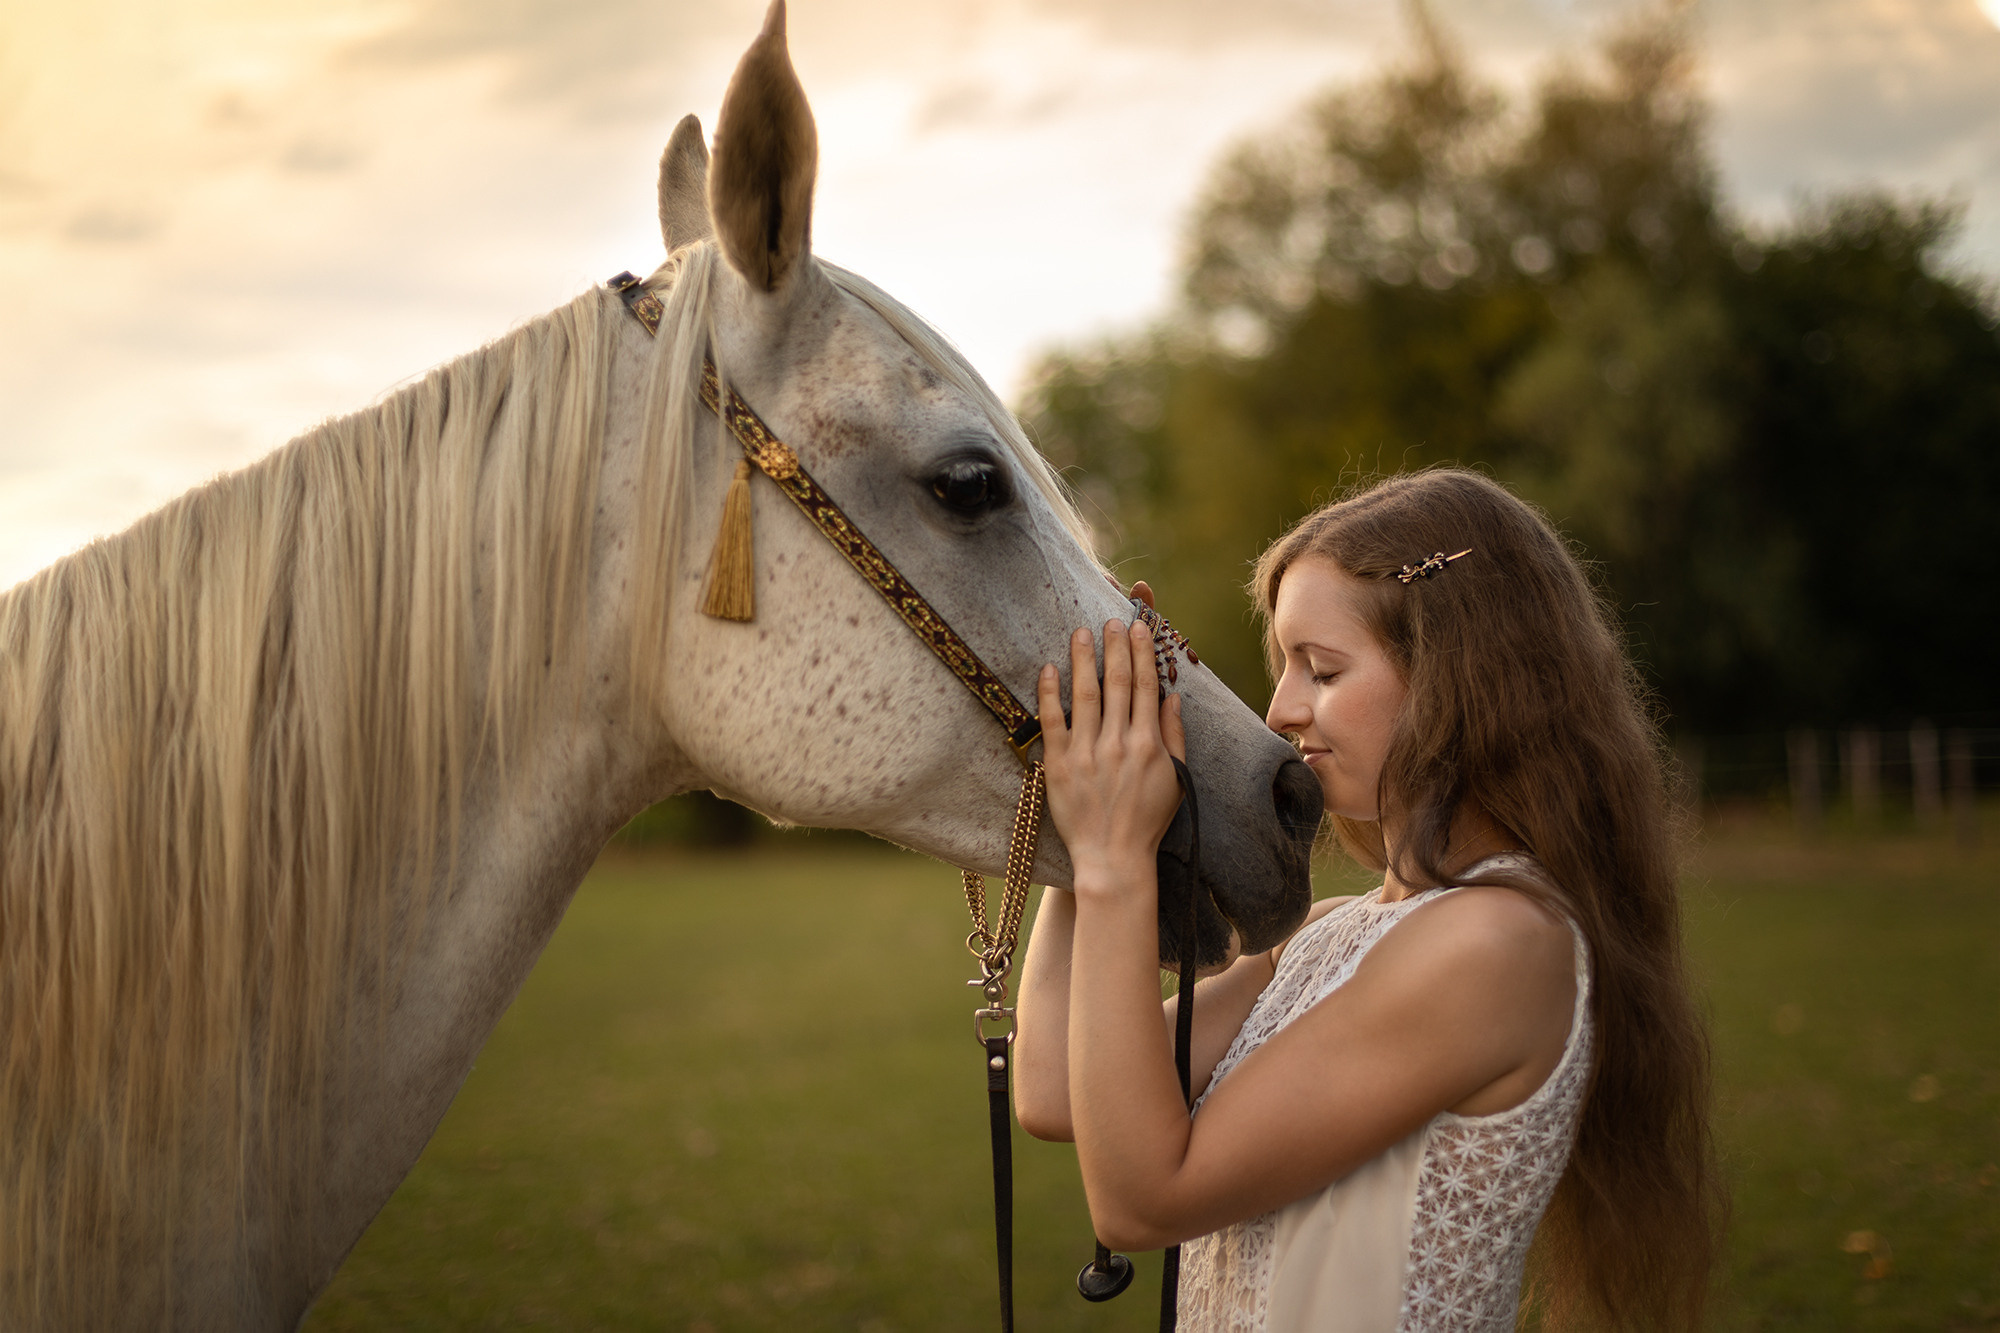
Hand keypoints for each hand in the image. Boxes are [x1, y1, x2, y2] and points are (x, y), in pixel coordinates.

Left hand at [1038, 620, 1187, 889]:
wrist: (1113, 859)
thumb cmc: (1147, 821)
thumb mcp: (1175, 780)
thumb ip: (1173, 736)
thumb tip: (1172, 696)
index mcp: (1148, 745)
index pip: (1145, 688)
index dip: (1142, 655)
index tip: (1138, 628)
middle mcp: (1118, 744)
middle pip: (1117, 685)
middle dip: (1114, 648)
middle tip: (1110, 620)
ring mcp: (1086, 754)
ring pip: (1085, 696)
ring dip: (1083, 660)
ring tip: (1081, 633)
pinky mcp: (1058, 767)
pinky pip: (1052, 723)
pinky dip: (1050, 695)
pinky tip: (1049, 669)